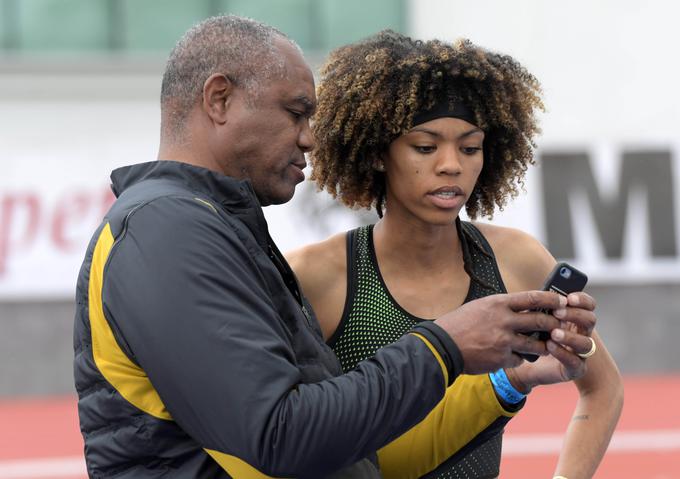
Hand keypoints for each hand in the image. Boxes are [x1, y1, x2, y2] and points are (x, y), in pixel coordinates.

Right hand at [434, 291, 566, 374]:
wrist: (443, 346)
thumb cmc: (459, 324)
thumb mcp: (480, 307)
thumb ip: (502, 307)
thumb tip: (523, 308)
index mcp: (498, 304)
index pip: (533, 298)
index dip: (551, 299)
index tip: (562, 301)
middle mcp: (503, 320)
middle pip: (540, 321)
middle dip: (554, 324)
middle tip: (560, 326)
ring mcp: (503, 341)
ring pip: (536, 345)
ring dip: (544, 346)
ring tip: (546, 346)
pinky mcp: (501, 359)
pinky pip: (520, 359)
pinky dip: (520, 358)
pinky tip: (513, 356)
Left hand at [505, 292, 597, 391]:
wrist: (530, 367)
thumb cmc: (534, 339)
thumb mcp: (536, 321)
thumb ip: (540, 310)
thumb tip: (535, 296)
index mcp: (575, 319)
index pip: (588, 305)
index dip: (582, 300)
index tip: (569, 298)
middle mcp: (582, 334)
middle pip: (590, 320)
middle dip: (575, 314)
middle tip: (557, 313)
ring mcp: (581, 353)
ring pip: (586, 343)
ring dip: (570, 336)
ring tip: (554, 333)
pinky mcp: (575, 369)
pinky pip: (575, 361)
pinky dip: (562, 353)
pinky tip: (549, 346)